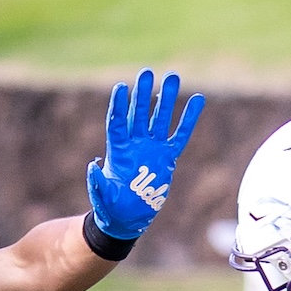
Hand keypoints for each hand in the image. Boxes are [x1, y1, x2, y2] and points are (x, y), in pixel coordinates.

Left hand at [86, 70, 204, 240]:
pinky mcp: (167, 157)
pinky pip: (181, 135)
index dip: (119, 105)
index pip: (118, 122)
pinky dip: (188, 118)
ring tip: (173, 77)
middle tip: (147, 72)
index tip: (121, 87)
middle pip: (139, 113)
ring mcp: (152, 148)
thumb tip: (92, 167)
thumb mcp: (102, 196)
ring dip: (166, 98)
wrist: (128, 217)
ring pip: (160, 118)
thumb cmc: (111, 207)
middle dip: (143, 93)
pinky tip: (198, 100)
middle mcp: (135, 144)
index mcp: (118, 150)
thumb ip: (98, 182)